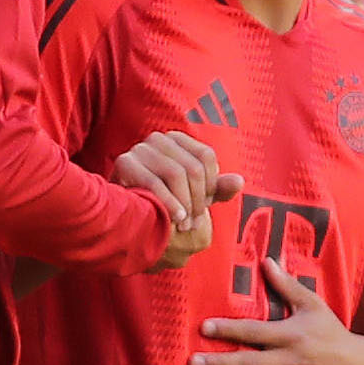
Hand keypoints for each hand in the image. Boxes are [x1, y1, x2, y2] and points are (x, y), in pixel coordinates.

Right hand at [115, 129, 227, 270]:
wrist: (124, 214)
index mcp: (177, 140)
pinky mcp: (124, 162)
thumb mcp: (193, 196)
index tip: (205, 206)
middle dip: (197, 200)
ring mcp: (140, 148)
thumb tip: (239, 182)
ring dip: (184, 204)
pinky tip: (174, 219)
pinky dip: (168, 203)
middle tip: (194, 224)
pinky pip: (154, 182)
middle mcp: (158, 138)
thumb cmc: (162, 203)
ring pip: (175, 173)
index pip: (206, 156)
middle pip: (192, 167)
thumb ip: (216, 189)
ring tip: (184, 225)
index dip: (210, 184)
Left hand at [194, 255, 363, 364]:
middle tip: (193, 362)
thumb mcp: (313, 305)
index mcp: (290, 335)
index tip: (204, 328)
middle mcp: (289, 360)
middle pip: (248, 362)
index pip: (253, 331)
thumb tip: (266, 260)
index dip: (228, 330)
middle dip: (219, 362)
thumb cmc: (332, 334)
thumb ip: (287, 285)